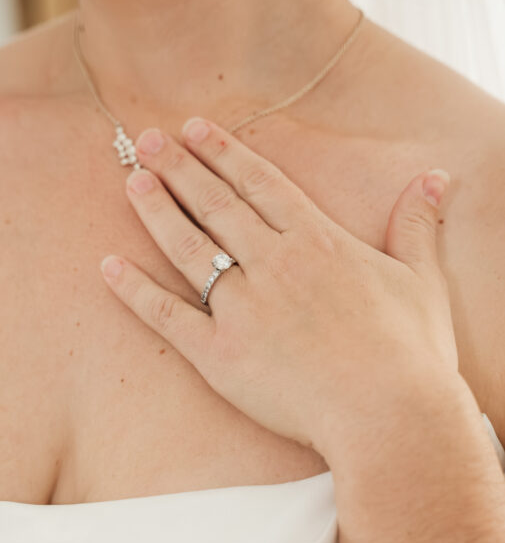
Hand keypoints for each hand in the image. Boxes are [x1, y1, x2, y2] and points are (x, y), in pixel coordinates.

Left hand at [99, 117, 458, 460]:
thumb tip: (435, 179)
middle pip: (217, 206)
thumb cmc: (410, 353)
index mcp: (317, 242)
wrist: (387, 413)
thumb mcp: (422, 281)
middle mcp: (273, 264)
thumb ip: (415, 227)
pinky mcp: (219, 353)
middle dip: (180, 169)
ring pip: (188, 247)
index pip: (261, 185)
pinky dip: (135, 291)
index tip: (196, 129)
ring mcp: (242, 307)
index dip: (224, 154)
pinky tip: (108, 266)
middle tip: (147, 140)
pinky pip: (167, 316)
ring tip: (131, 180)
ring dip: (157, 211)